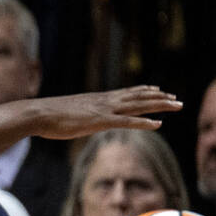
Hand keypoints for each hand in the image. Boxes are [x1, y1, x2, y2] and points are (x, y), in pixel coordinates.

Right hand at [33, 85, 182, 138]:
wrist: (38, 114)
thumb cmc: (48, 116)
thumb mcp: (67, 113)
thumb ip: (77, 115)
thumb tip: (76, 119)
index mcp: (97, 99)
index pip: (127, 93)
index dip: (145, 92)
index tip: (159, 90)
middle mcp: (105, 101)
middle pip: (138, 98)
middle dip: (160, 98)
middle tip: (177, 99)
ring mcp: (104, 110)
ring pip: (138, 106)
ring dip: (159, 106)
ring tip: (177, 105)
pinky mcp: (100, 121)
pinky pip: (127, 122)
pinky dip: (144, 123)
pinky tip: (159, 124)